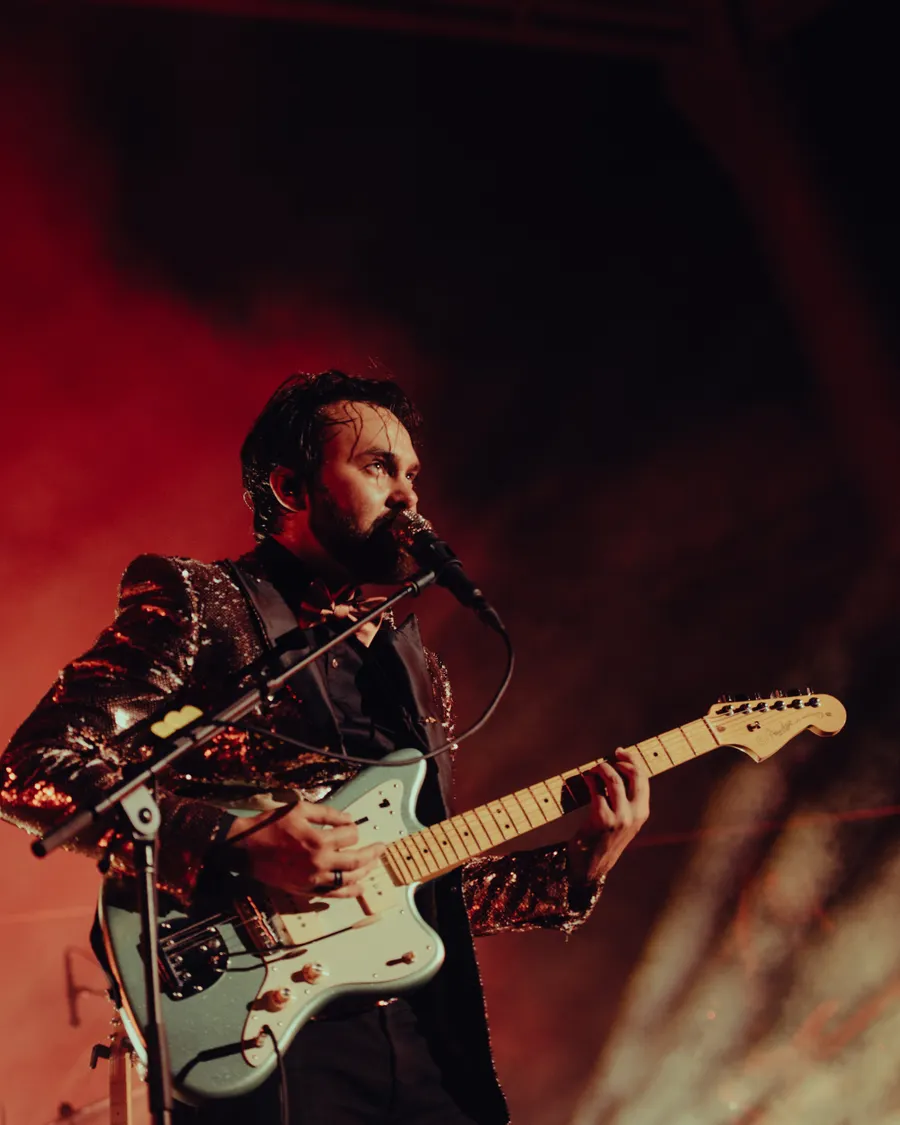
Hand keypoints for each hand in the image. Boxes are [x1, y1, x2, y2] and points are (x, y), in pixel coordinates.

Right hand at [226, 799, 384, 898]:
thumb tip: (349, 819)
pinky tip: (357, 888)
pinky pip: (332, 894)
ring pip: (347, 880)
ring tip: (373, 866)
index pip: (350, 835)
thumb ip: (327, 814)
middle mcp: (318, 863)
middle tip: (382, 848)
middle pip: (356, 861)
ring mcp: (312, 879)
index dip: (354, 828)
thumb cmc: (270, 825)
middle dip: (372, 853)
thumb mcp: (299, 809)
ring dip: (364, 873)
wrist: (244, 848)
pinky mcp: (304, 889)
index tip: (351, 825)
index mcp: (318, 841)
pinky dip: (347, 892)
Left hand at [567, 748, 649, 884]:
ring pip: (614, 780)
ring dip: (602, 768)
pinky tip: (585, 778)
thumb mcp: (624, 822)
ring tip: (594, 769)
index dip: (633, 762)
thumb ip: (626, 802)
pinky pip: (596, 790)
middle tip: (611, 756)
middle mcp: (634, 815)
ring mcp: (619, 818)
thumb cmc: (604, 839)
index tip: (621, 752)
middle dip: (623, 760)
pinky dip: (589, 779)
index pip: (644, 780)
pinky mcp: (602, 819)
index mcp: (642, 813)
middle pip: (635, 776)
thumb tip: (617, 769)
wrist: (591, 865)